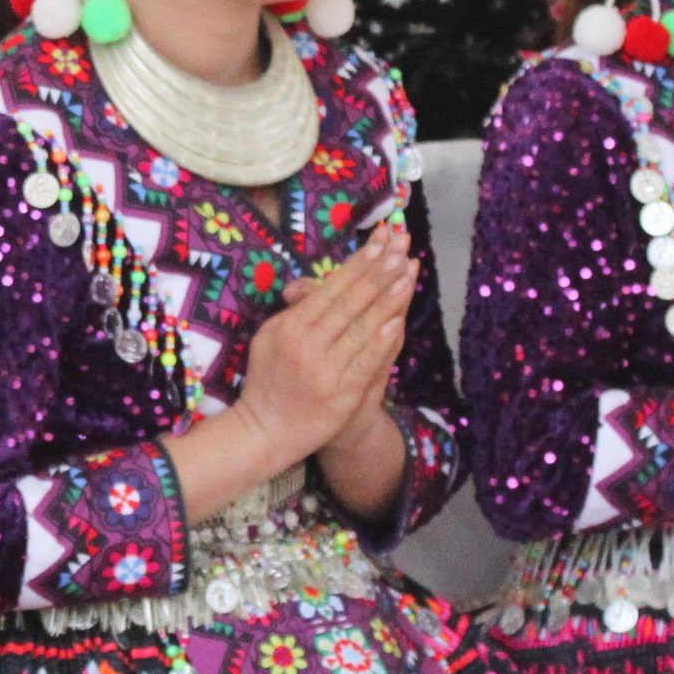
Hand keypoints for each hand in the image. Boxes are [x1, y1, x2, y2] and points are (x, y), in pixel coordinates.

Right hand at [231, 218, 413, 467]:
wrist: (266, 430)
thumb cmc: (270, 379)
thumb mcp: (271, 337)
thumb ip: (294, 310)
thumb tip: (304, 284)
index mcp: (290, 326)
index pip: (331, 287)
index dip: (358, 263)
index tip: (380, 243)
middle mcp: (307, 344)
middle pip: (349, 301)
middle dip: (377, 272)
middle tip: (400, 247)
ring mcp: (325, 369)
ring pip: (361, 327)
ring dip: (386, 298)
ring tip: (407, 273)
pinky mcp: (342, 394)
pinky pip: (365, 362)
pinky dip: (381, 341)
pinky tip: (397, 320)